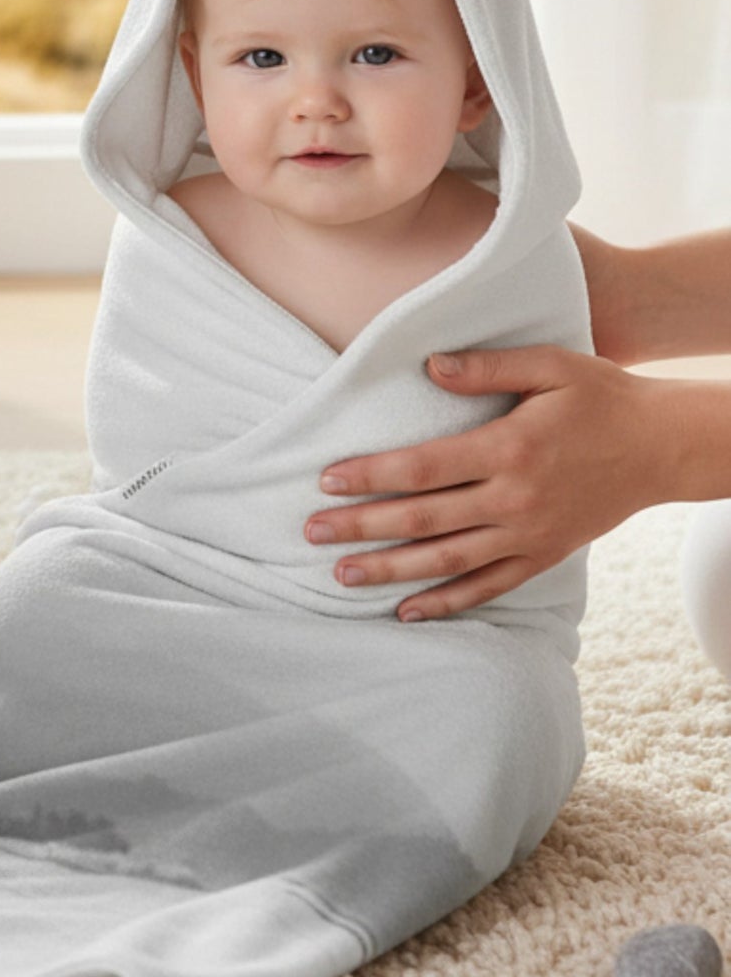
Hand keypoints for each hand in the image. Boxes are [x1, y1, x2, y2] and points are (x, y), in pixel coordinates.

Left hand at [305, 346, 677, 620]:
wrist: (664, 446)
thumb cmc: (601, 397)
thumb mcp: (549, 365)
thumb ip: (486, 367)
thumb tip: (428, 366)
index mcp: (508, 449)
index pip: (423, 468)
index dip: (371, 476)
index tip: (326, 481)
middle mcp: (514, 499)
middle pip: (424, 519)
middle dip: (362, 527)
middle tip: (311, 531)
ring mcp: (529, 534)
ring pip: (448, 561)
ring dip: (392, 570)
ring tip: (341, 575)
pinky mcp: (544, 555)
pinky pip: (489, 587)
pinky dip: (448, 602)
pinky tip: (407, 611)